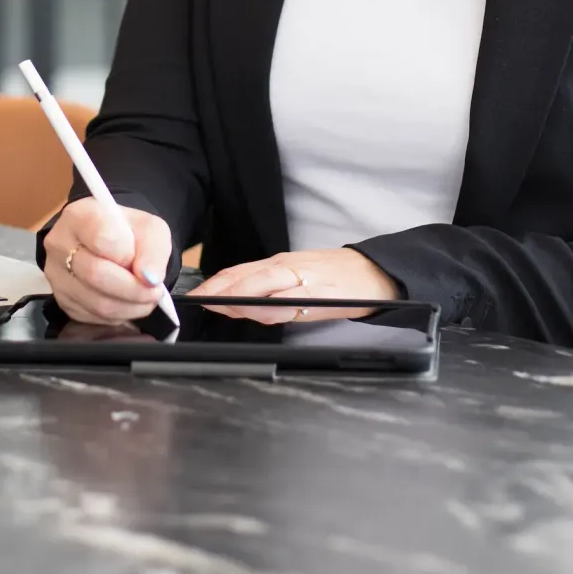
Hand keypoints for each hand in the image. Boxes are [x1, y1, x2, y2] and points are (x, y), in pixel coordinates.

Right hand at [43, 198, 173, 325]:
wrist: (110, 243)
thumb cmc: (126, 232)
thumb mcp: (149, 228)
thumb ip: (153, 248)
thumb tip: (149, 278)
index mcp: (79, 215)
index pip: (102, 238)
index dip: (127, 254)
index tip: (139, 258)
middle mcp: (59, 244)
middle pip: (96, 275)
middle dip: (133, 289)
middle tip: (154, 291)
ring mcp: (57, 274)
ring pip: (96, 302)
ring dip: (129, 307)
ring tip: (145, 299)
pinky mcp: (62, 300)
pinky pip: (93, 317)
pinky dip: (118, 316)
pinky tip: (127, 303)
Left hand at [188, 248, 400, 323]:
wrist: (376, 273)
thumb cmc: (337, 274)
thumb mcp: (301, 271)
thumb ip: (274, 283)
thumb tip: (241, 298)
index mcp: (282, 262)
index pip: (241, 270)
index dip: (217, 282)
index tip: (196, 294)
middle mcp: (288, 267)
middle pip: (246, 277)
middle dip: (220, 290)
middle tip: (198, 301)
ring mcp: (302, 280)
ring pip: (263, 287)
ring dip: (238, 298)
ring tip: (217, 306)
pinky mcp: (318, 296)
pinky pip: (289, 302)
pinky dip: (269, 306)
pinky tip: (254, 311)